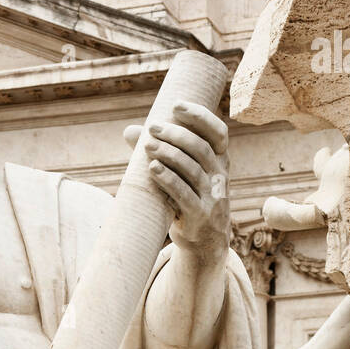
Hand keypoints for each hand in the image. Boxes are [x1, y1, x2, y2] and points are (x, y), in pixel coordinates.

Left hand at [125, 100, 229, 257]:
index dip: (200, 116)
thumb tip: (129, 131)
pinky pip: (184, 194)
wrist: (204, 243)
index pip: (218, 132)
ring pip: (192, 169)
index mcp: (220, 161)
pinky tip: (152, 169)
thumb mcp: (182, 175)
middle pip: (200, 148)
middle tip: (151, 127)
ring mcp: (212, 198)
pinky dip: (168, 180)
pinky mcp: (200, 216)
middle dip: (175, 134)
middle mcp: (220, 176)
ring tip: (148, 146)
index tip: (176, 105)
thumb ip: (159, 152)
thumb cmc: (189, 201)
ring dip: (168, 154)